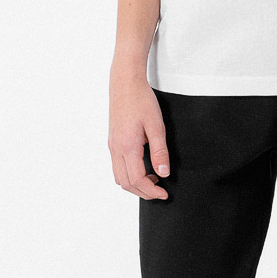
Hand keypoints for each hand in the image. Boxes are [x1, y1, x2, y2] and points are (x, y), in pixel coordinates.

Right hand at [109, 72, 171, 199]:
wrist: (125, 83)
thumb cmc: (141, 101)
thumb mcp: (156, 126)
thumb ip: (160, 152)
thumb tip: (163, 173)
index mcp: (128, 146)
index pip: (137, 179)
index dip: (151, 191)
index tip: (164, 193)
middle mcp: (116, 149)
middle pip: (126, 183)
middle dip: (143, 192)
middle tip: (160, 191)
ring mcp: (112, 145)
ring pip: (119, 177)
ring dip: (135, 184)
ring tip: (153, 180)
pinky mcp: (112, 142)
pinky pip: (117, 166)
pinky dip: (129, 174)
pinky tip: (143, 168)